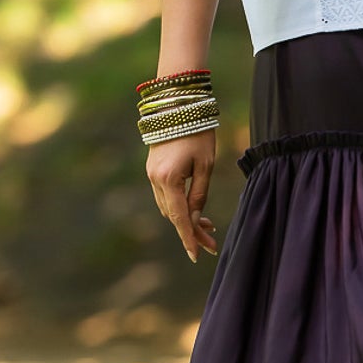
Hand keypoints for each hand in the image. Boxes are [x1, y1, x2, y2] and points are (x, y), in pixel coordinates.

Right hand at [146, 127, 219, 262]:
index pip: (179, 217)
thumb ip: (200, 194)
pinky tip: (194, 210)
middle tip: (212, 243)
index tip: (196, 255)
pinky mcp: (153, 170)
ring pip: (169, 207)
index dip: (189, 237)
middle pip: (173, 215)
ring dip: (186, 218)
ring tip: (208, 227)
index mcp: (169, 180)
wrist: (178, 107)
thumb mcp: (205, 166)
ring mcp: (151, 175)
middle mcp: (155, 180)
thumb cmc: (198, 134)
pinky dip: (179, 205)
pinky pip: (166, 196)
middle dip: (191, 230)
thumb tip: (194, 220)